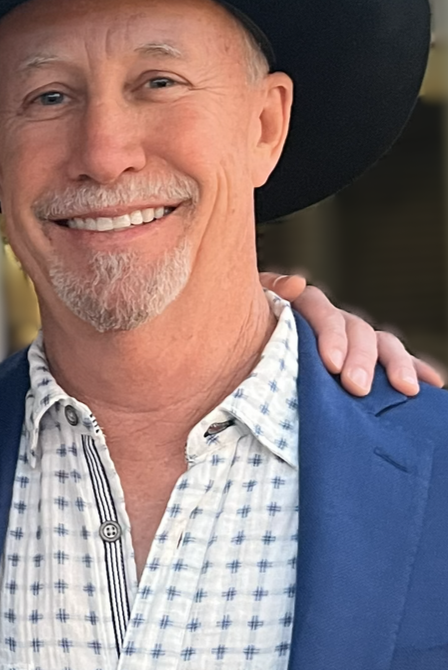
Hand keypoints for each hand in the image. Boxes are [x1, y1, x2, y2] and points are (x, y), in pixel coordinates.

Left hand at [261, 273, 444, 396]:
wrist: (241, 358)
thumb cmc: (243, 333)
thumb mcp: (248, 311)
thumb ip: (269, 292)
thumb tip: (294, 281)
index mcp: (303, 306)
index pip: (322, 311)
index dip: (330, 335)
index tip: (330, 364)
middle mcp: (333, 320)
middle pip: (356, 329)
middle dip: (361, 359)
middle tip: (357, 387)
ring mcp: (352, 339)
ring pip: (380, 343)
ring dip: (395, 364)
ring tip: (406, 388)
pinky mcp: (365, 360)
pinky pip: (393, 360)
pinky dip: (416, 368)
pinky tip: (435, 383)